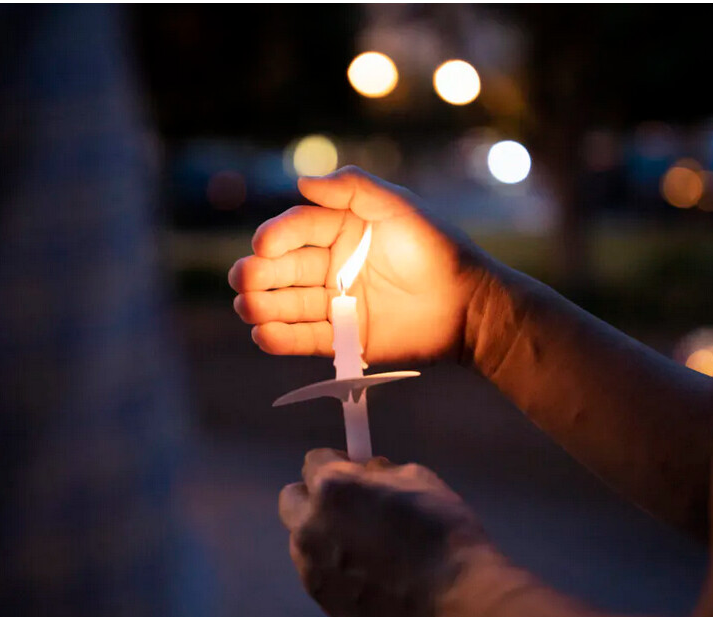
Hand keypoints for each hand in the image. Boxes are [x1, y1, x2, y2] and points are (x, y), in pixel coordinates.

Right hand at [229, 166, 490, 362]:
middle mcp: (332, 266)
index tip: (264, 245)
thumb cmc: (437, 249)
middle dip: (258, 274)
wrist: (469, 304)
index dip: (277, 236)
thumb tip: (302, 181)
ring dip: (262, 306)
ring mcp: (336, 304)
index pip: (298, 230)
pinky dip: (283, 339)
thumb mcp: (399, 207)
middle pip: (284, 269)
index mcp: (340, 230)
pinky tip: (263, 335)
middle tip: (243, 280)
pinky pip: (307, 338)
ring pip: (288, 305)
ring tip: (246, 307)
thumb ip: (354, 188)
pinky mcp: (345, 338)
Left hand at [278, 448, 494, 616]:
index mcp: (332, 488)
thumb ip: (380, 471)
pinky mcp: (322, 601)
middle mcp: (310, 526)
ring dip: (323, 534)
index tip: (356, 471)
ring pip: (303, 539)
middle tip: (350, 505)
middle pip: (293, 499)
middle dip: (315, 496)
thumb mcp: (418, 480)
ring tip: (366, 546)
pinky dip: (334, 567)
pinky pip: (318, 571)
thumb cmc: (443, 532)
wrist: (456, 603)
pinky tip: (371, 576)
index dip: (338, 462)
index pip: (314, 461)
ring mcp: (312, 568)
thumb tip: (365, 470)